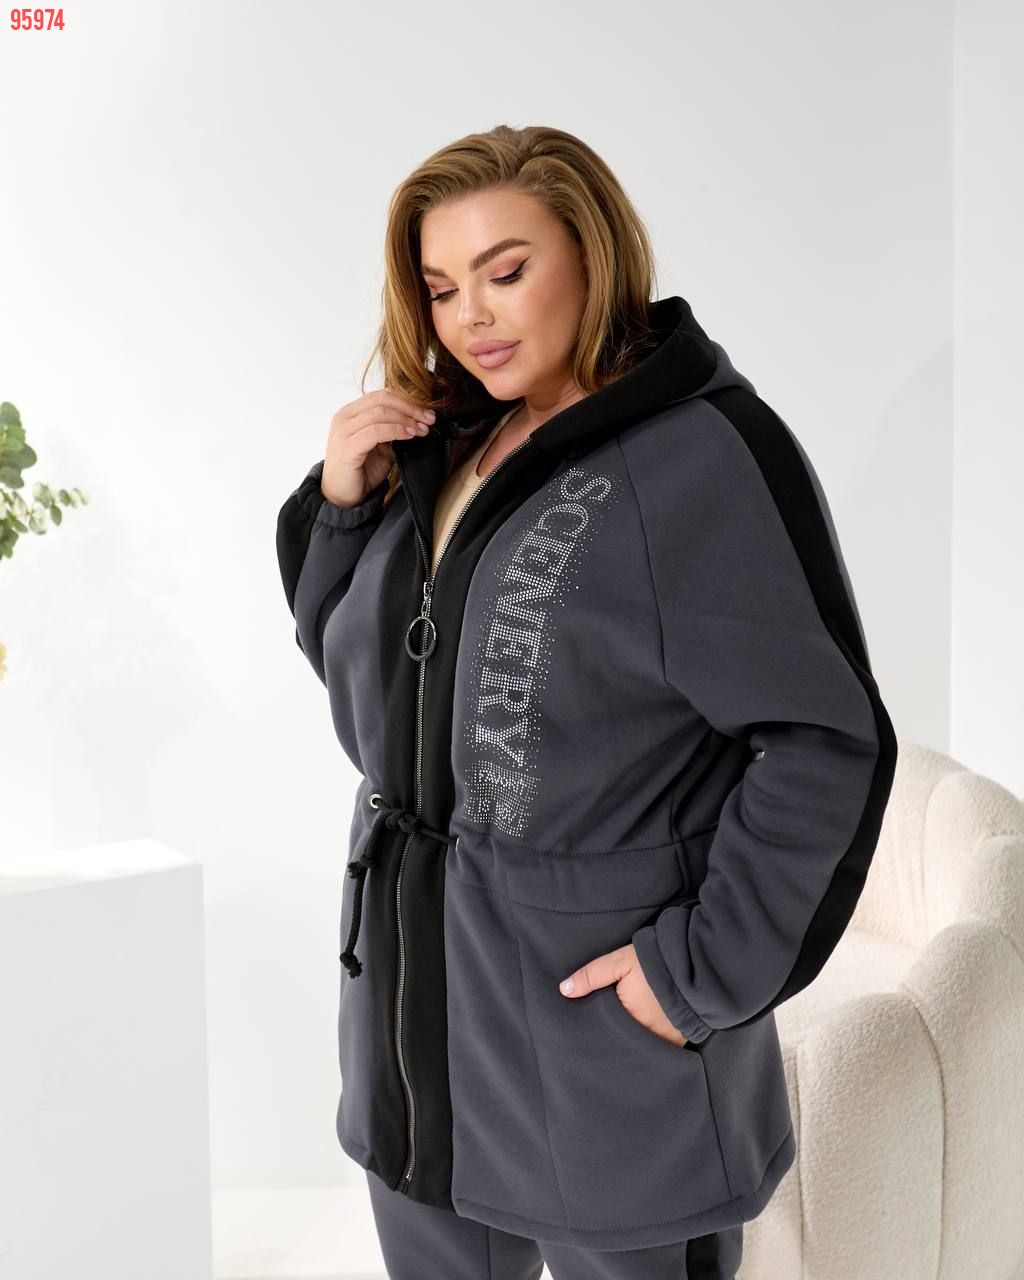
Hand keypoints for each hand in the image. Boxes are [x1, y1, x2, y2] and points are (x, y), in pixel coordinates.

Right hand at [321, 389, 436, 507]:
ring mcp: (344, 432)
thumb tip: (417, 422)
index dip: (407, 401)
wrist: (341, 496)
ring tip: (422, 429)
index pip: (382, 395)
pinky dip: (396, 431)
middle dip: (410, 408)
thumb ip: (393, 431)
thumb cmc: (359, 471)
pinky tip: (409, 436)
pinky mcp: (347, 447)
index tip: (426, 412)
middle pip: (382, 400)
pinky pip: (375, 432)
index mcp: (351, 413)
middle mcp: (344, 417)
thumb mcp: (381, 446)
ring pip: (380, 413)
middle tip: (428, 419)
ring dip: (406, 420)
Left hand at [558, 943, 688, 1047]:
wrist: (695, 964)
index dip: (594, 1032)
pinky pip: (657, 1049)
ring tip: (617, 1040)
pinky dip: (648, 1045)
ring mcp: (664, 1043)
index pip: (604, 1034)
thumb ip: (591, 975)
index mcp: (628, 1021)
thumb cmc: (655, 962)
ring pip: (639, 1049)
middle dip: (611, 1042)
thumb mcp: (619, 962)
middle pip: (621, 1045)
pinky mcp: (678, 1043)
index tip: (583, 1033)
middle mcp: (646, 1038)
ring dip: (630, 1044)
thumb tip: (564, 990)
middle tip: (600, 1038)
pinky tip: (641, 1037)